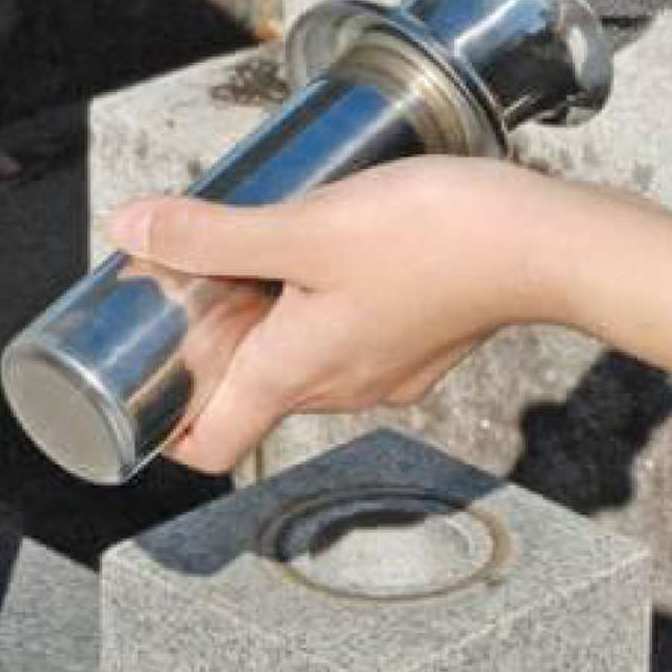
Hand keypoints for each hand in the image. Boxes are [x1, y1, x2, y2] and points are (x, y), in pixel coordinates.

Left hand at [106, 157, 557, 473]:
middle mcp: (342, 387)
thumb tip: (131, 227)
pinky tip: (344, 248)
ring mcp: (390, 371)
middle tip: (209, 269)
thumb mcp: (307, 226)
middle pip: (255, 393)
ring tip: (276, 244)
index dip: (165, 417)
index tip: (149, 358)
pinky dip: (330, 306)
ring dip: (278, 316)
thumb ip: (216, 233)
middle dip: (220, 340)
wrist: (541, 242)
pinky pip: (354, 339)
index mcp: (299, 371)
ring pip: (306, 362)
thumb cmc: (432, 236)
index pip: (208, 445)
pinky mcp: (425, 343)